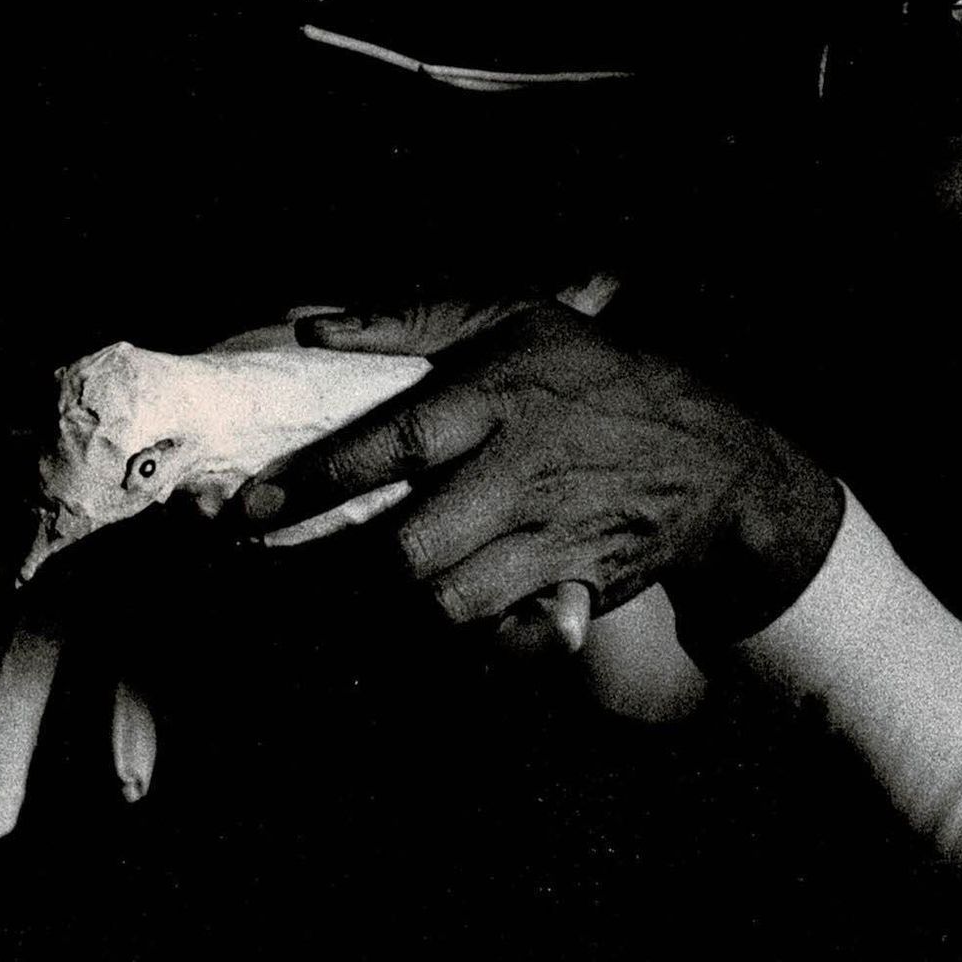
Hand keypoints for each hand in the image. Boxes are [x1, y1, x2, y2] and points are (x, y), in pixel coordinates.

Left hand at [246, 303, 845, 652]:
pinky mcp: (572, 590)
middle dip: (348, 569)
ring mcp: (550, 540)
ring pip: (446, 605)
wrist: (708, 457)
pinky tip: (432, 624)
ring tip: (355, 597)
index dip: (318, 478)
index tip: (253, 505)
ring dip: (394, 609)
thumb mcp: (515, 319)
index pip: (394, 443)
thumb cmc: (592, 376)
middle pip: (412, 550)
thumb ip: (408, 322)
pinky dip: (460, 642)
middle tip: (298, 567)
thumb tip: (309, 328)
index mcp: (499, 397)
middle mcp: (521, 473)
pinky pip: (498, 640)